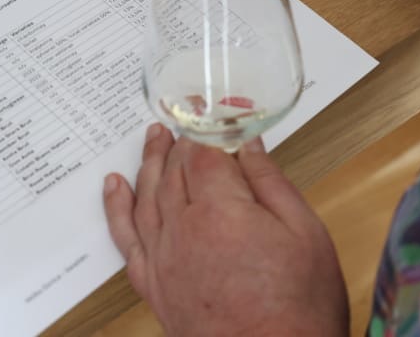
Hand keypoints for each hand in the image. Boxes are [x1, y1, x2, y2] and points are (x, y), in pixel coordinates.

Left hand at [104, 126, 348, 336]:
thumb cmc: (299, 308)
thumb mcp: (304, 232)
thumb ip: (270, 182)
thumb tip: (248, 146)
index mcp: (222, 211)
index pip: (202, 152)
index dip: (205, 128)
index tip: (212, 112)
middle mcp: (183, 231)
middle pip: (172, 171)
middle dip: (178, 141)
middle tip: (184, 120)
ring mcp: (164, 260)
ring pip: (147, 197)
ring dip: (148, 163)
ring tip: (152, 138)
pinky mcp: (155, 287)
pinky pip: (127, 239)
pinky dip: (117, 208)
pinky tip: (115, 188)